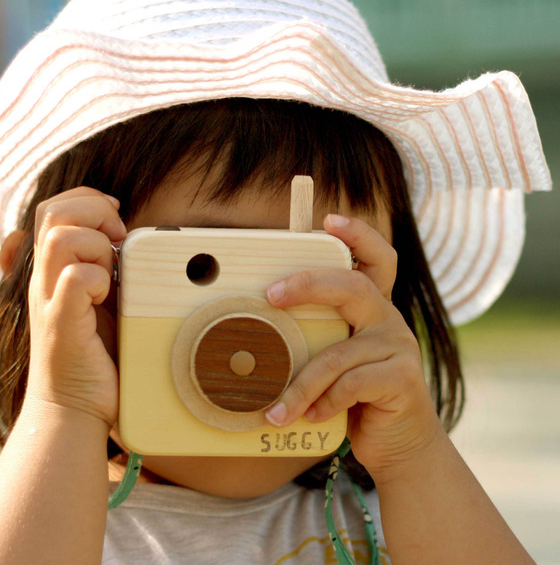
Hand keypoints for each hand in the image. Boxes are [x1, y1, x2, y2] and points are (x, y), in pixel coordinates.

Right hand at [26, 187, 126, 425]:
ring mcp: (50, 300)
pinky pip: (75, 278)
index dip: (89, 200)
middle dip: (96, 213)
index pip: (57, 208)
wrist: (75, 408)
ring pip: (62, 238)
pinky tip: (107, 299)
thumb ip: (107, 269)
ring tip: (110, 275)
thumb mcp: (103, 301)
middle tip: (118, 241)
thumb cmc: (95, 355)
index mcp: (56, 269)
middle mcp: (46, 279)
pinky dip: (98, 281)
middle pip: (55, 212)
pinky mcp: (61, 323)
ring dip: (97, 248)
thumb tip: (128, 240)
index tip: (118, 222)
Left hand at [265, 214, 442, 480]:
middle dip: (309, 284)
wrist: (400, 443)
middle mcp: (389, 319)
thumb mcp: (337, 360)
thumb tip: (260, 330)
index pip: (376, 259)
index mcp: (373, 309)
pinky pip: (352, 384)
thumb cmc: (356, 397)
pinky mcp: (404, 379)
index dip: (358, 235)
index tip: (329, 220)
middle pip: (353, 287)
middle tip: (271, 294)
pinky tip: (311, 417)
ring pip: (339, 353)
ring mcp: (400, 347)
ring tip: (275, 409)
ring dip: (301, 384)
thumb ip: (318, 340)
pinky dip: (325, 402)